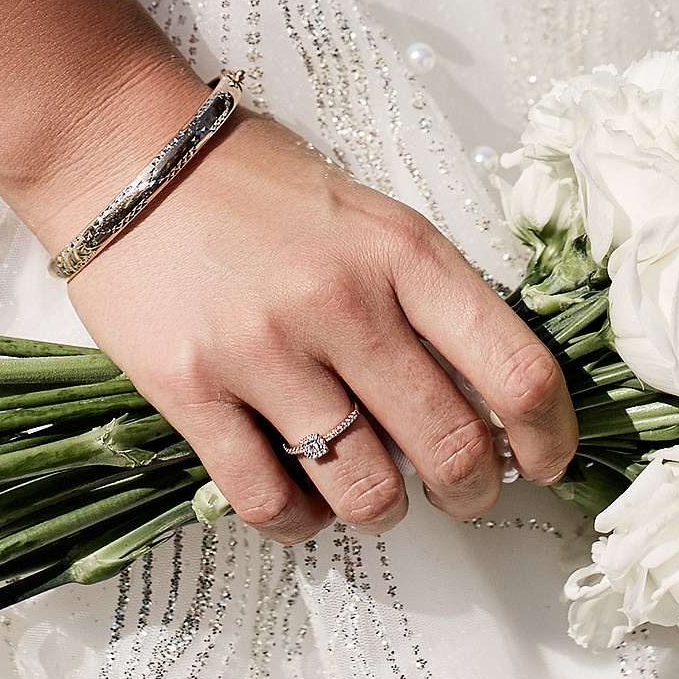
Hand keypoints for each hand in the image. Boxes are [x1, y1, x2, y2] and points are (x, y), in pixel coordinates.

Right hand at [57, 108, 578, 543]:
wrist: (128, 156)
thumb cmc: (256, 187)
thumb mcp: (369, 216)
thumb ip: (426, 295)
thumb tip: (487, 398)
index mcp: (404, 252)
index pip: (515, 368)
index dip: (549, 435)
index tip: (545, 462)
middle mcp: (345, 302)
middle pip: (450, 447)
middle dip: (472, 492)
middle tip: (464, 493)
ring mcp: (265, 350)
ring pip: (366, 490)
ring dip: (384, 511)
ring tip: (375, 495)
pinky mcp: (192, 389)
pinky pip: (269, 502)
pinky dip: (300, 522)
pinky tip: (302, 499)